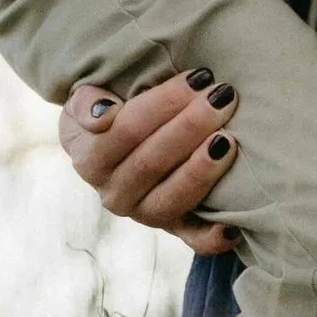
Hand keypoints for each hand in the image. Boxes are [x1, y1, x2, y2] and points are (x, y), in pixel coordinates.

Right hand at [57, 72, 240, 255]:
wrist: (115, 147)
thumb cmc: (107, 112)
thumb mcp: (84, 101)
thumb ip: (87, 103)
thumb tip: (105, 116)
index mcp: (90, 160)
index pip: (127, 129)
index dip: (164, 103)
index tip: (198, 77)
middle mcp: (114, 194)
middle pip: (153, 161)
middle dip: (191, 127)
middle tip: (223, 97)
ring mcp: (144, 215)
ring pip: (172, 198)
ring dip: (202, 170)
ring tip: (228, 139)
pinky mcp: (174, 228)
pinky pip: (192, 239)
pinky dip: (213, 236)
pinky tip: (233, 223)